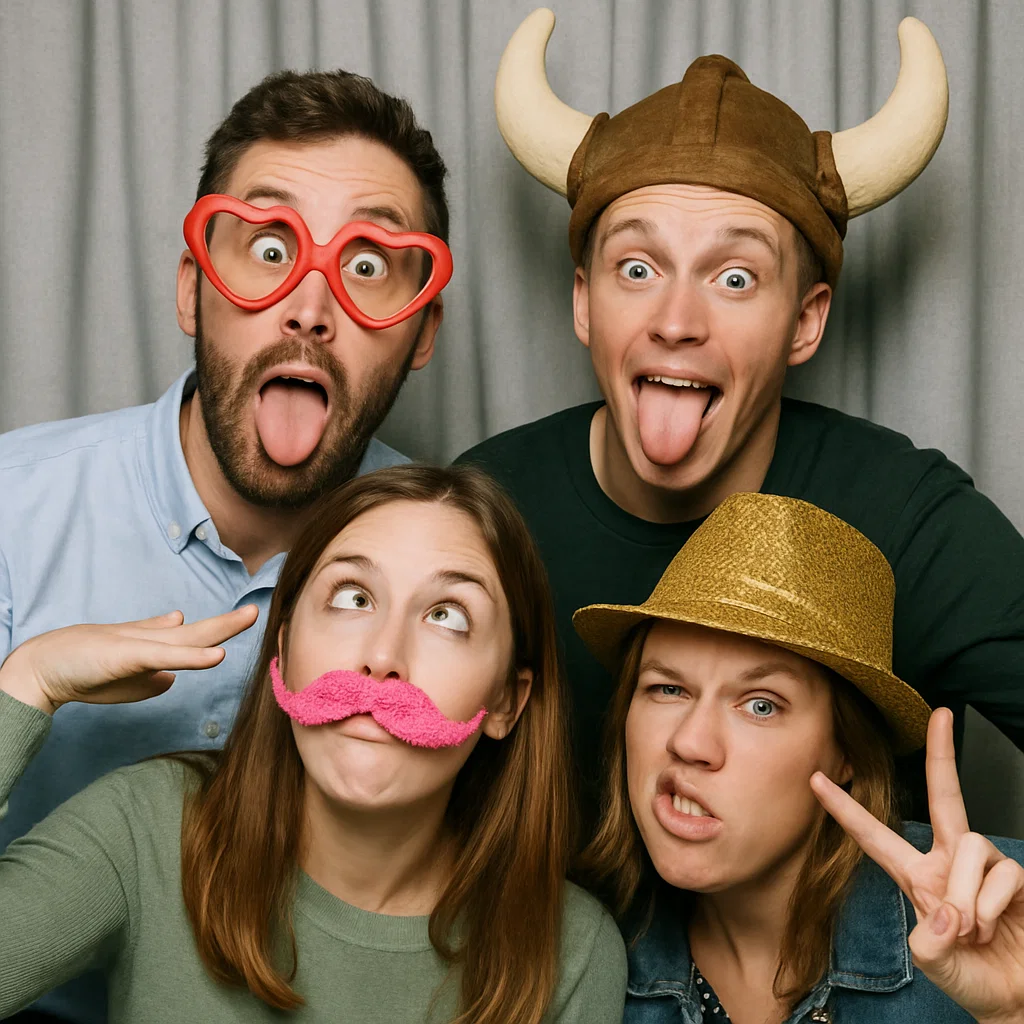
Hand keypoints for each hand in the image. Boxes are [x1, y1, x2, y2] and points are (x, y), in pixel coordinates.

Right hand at [0, 606, 258, 713]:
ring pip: (188, 637)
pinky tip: (216, 655)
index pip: (194, 638)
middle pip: (198, 631)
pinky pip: (168, 656)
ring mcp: (141, 646)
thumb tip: (175, 672)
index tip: (244, 619)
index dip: (219, 631)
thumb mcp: (127, 671)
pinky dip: (194, 656)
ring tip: (249, 616)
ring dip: (221, 629)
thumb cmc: (83, 669)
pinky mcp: (129, 656)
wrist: (43, 667)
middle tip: (257, 609)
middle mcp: (152, 641)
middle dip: (229, 623)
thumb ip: (151, 665)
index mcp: (154, 646)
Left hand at [811, 708, 1023, 1023]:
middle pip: (945, 797)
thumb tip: (946, 913)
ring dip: (969, 896)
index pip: (874, 836)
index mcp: (917, 877)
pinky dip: (993, 906)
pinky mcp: (1017, 877)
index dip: (845, 809)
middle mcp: (949, 862)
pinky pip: (1002, 875)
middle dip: (943, 754)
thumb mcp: (935, 964)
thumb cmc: (972, 979)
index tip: (816, 779)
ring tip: (974, 930)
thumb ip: (930, 943)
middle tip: (942, 714)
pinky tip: (996, 927)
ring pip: (970, 847)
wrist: (1016, 999)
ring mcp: (984, 866)